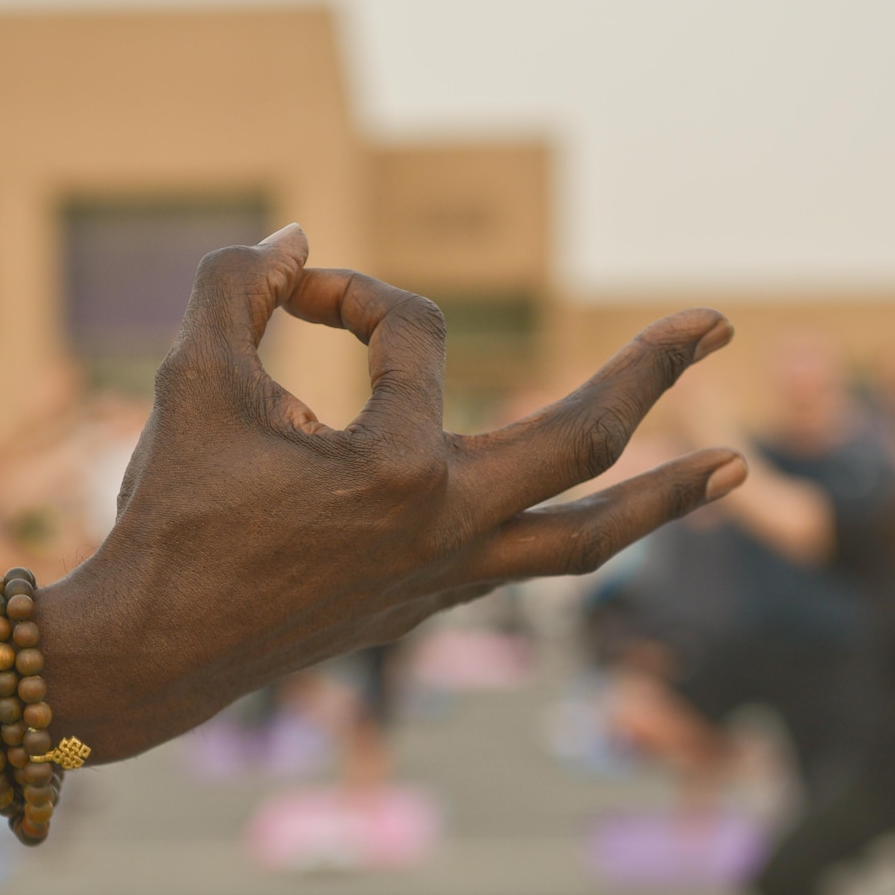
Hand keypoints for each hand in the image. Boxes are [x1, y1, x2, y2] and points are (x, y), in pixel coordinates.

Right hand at [43, 225, 744, 759]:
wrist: (157, 653)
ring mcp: (451, 574)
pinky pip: (536, 563)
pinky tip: (605, 512)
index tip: (291, 296)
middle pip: (581, 438)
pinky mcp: (436, 600)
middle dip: (653, 372)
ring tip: (737, 465)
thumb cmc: (172, 513)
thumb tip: (298, 241)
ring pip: (587, 537)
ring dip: (663, 496)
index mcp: (396, 470)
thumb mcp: (191, 380)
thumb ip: (235, 287)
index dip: (349, 293)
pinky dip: (581, 529)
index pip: (405, 335)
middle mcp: (447, 526)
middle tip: (718, 319)